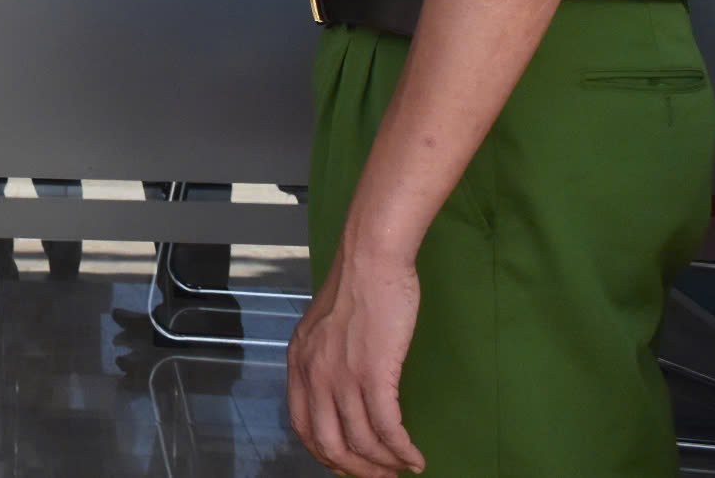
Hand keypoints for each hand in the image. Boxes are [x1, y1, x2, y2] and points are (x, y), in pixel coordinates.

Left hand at [288, 247, 425, 477]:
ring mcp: (342, 375)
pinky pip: (387, 428)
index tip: (347, 465)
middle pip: (328, 443)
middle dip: (355, 468)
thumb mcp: (323, 327)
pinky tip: (416, 457)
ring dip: (384, 464)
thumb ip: (323, 359)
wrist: (371, 259)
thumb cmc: (356, 287)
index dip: (325, 453)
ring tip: (402, 467)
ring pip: (361, 441)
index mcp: (298, 362)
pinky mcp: (374, 373)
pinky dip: (402, 450)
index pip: (302, 425)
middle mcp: (314, 374)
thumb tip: (339, 391)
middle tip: (379, 476)